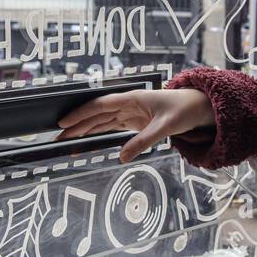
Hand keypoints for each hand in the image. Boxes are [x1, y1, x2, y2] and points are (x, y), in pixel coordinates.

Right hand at [56, 87, 215, 163]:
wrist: (198, 107)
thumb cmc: (183, 111)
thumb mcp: (165, 128)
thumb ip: (144, 141)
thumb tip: (123, 157)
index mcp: (132, 98)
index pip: (100, 105)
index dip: (80, 113)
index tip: (63, 122)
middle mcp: (127, 104)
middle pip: (96, 114)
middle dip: (76, 125)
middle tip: (58, 138)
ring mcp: (130, 113)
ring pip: (101, 121)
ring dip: (84, 130)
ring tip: (67, 141)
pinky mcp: (134, 121)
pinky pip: (111, 127)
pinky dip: (98, 133)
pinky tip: (86, 140)